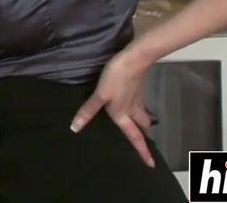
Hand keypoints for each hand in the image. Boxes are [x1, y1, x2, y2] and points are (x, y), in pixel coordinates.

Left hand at [69, 51, 156, 167]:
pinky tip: (131, 104)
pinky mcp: (137, 88)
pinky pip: (139, 104)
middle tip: (145, 142)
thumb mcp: (100, 95)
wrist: (133, 60)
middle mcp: (133, 110)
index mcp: (123, 115)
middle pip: (142, 127)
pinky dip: (138, 109)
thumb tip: (75, 129)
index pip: (135, 137)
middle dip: (144, 136)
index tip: (151, 164)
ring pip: (143, 115)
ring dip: (143, 122)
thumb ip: (88, 111)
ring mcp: (137, 98)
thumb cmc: (116, 79)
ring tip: (140, 126)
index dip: (143, 152)